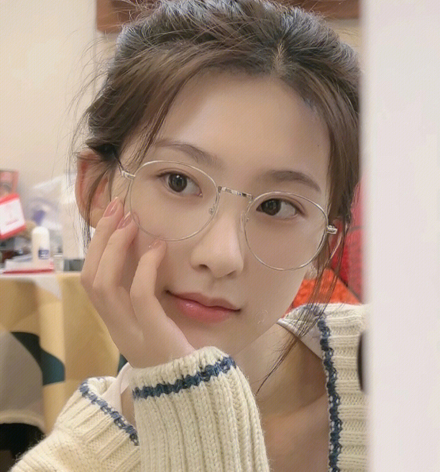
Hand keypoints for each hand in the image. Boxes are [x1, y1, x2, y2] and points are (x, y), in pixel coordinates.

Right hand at [81, 198, 195, 368]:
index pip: (91, 280)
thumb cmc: (176, 349)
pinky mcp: (152, 332)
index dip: (97, 248)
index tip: (113, 218)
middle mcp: (115, 325)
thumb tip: (150, 253)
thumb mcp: (154, 319)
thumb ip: (146, 294)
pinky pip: (139, 294)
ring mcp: (131, 330)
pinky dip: (145, 267)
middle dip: (101, 240)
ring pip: (104, 285)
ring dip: (115, 248)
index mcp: (114, 320)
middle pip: (90, 278)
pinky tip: (157, 247)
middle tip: (118, 209)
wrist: (192, 387)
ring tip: (131, 222)